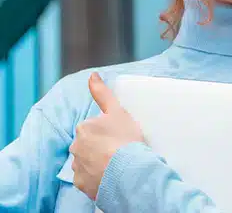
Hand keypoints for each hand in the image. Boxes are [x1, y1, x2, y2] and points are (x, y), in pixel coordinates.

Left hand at [70, 72, 145, 200]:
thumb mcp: (117, 111)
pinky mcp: (81, 183)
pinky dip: (96, 177)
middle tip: (119, 150)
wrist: (128, 171)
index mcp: (83, 128)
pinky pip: (87, 178)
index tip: (119, 138)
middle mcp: (76, 146)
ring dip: (98, 162)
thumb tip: (92, 75)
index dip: (108, 132)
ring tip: (116, 164)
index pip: (94, 128)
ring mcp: (77, 166)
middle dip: (100, 147)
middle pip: (89, 144)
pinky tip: (110, 175)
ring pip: (87, 161)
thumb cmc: (125, 139)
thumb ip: (103, 93)